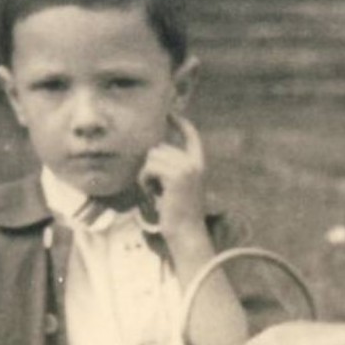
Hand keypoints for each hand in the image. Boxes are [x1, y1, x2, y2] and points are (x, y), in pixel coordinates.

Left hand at [139, 114, 205, 246]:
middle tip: (156, 187)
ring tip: (154, 191)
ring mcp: (186, 168)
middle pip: (161, 148)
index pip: (191, 136)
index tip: (170, 112)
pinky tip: (152, 193)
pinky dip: (145, 180)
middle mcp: (194, 163)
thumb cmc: (178, 213)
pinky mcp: (176, 176)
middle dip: (152, 166)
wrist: (186, 232)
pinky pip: (150, 167)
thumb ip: (172, 168)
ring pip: (153, 157)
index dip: (180, 122)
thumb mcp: (179, 187)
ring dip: (147, 174)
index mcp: (198, 164)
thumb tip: (154, 151)